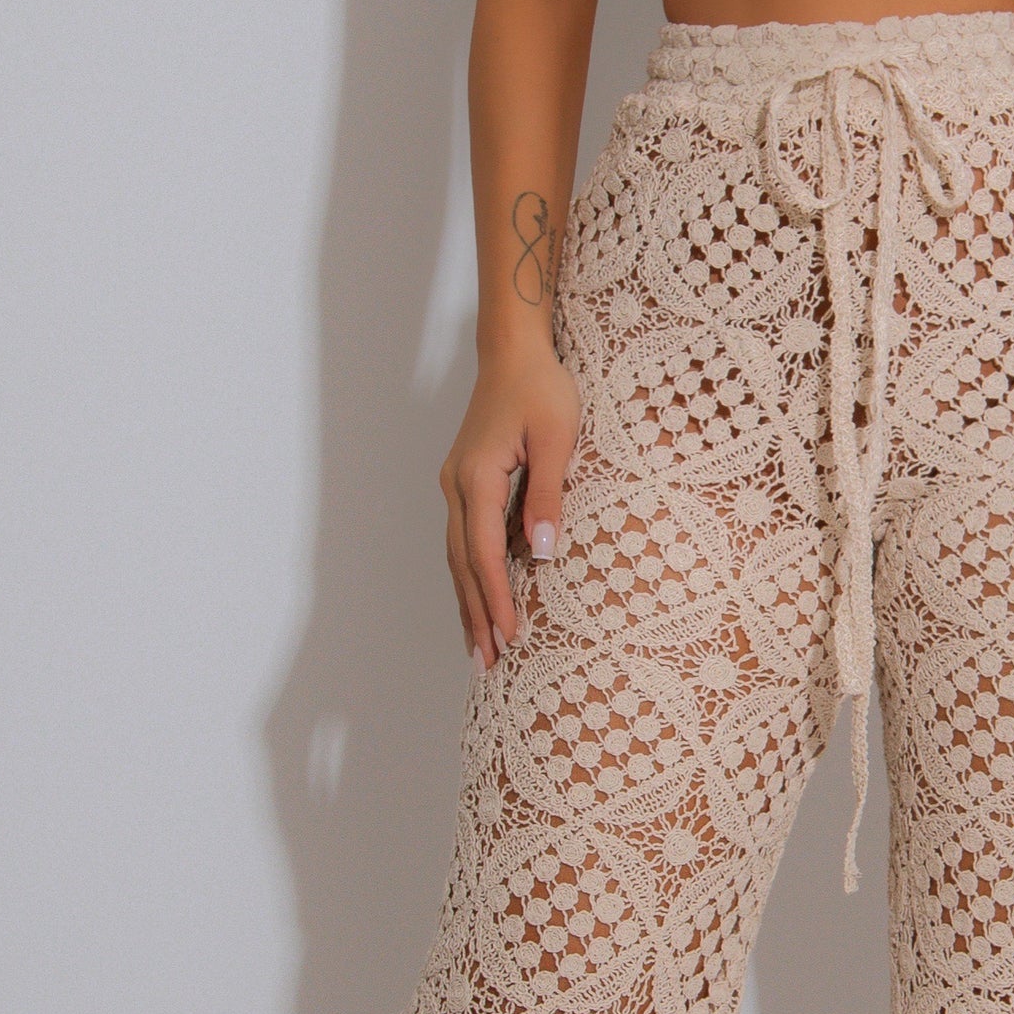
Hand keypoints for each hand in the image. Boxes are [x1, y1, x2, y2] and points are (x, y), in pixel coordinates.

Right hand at [440, 346, 580, 669]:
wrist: (515, 351)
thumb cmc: (542, 387)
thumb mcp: (557, 438)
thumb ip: (549, 494)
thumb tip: (541, 551)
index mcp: (477, 477)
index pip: (484, 551)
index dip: (495, 597)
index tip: (507, 635)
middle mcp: (457, 486)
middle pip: (462, 563)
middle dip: (475, 614)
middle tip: (487, 663)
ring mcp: (456, 485)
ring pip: (457, 555)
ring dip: (467, 602)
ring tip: (477, 647)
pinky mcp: (465, 483)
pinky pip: (463, 540)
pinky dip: (470, 575)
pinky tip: (478, 599)